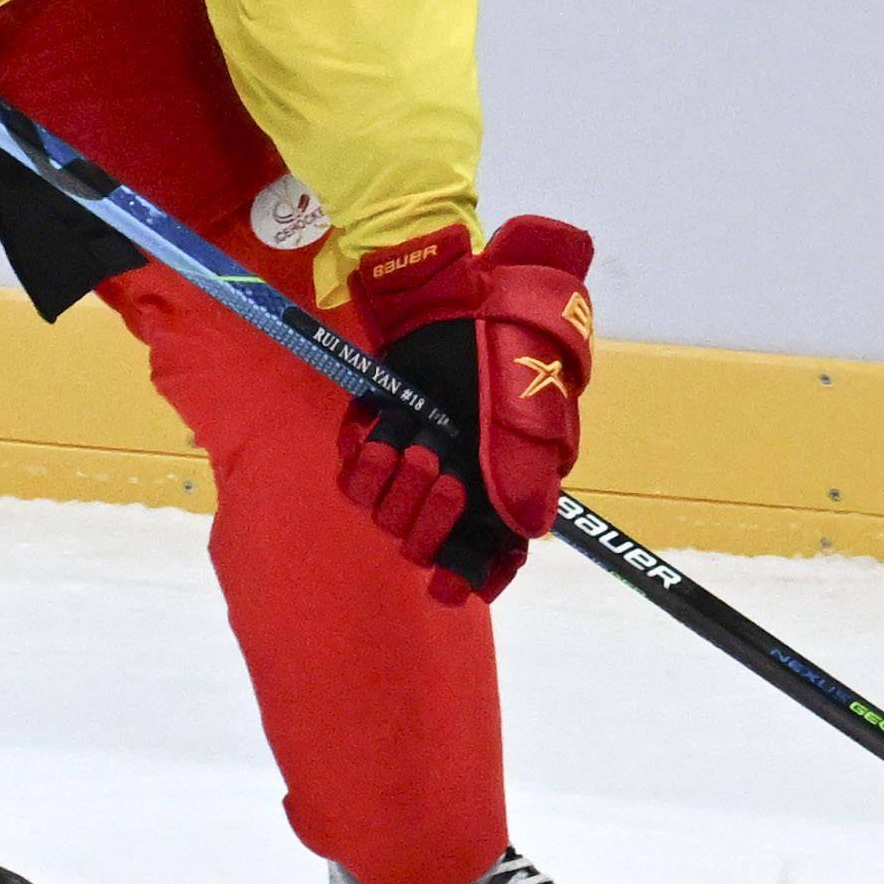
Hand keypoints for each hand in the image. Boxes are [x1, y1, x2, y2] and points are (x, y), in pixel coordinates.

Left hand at [336, 218, 595, 605]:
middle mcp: (461, 476)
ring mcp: (418, 454)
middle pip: (433, 541)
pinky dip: (363, 462)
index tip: (451, 592)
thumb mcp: (529, 407)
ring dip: (396, 488)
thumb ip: (524, 470)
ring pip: (389, 516)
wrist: (453, 291)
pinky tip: (378, 432)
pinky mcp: (381, 431)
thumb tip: (527, 531)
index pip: (493, 551)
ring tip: (412, 445)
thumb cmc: (504, 345)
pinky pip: (355, 478)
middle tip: (440, 475)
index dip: (472, 575)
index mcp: (505, 478)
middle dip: (430, 520)